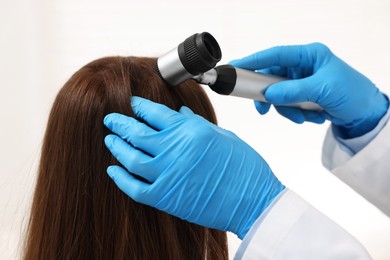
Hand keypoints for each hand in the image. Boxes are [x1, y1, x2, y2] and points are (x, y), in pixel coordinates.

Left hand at [103, 96, 284, 238]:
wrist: (253, 200)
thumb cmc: (244, 166)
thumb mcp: (222, 136)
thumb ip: (196, 123)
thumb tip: (180, 111)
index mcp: (190, 130)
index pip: (155, 113)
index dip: (140, 107)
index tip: (133, 104)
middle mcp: (174, 149)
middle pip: (137, 132)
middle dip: (120, 123)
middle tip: (110, 120)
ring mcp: (167, 174)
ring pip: (130, 157)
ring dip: (116, 146)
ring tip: (110, 139)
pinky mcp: (165, 197)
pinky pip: (134, 187)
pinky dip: (120, 178)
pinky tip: (112, 170)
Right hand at [230, 43, 387, 137]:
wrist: (365, 115)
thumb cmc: (353, 93)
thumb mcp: (324, 89)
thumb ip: (294, 91)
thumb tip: (269, 94)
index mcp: (309, 55)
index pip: (276, 55)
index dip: (255, 60)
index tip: (236, 67)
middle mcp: (302, 67)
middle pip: (272, 78)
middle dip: (271, 96)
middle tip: (263, 108)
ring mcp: (301, 82)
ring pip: (277, 95)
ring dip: (287, 109)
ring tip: (303, 116)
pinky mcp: (301, 96)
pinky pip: (286, 105)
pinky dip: (295, 114)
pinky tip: (311, 116)